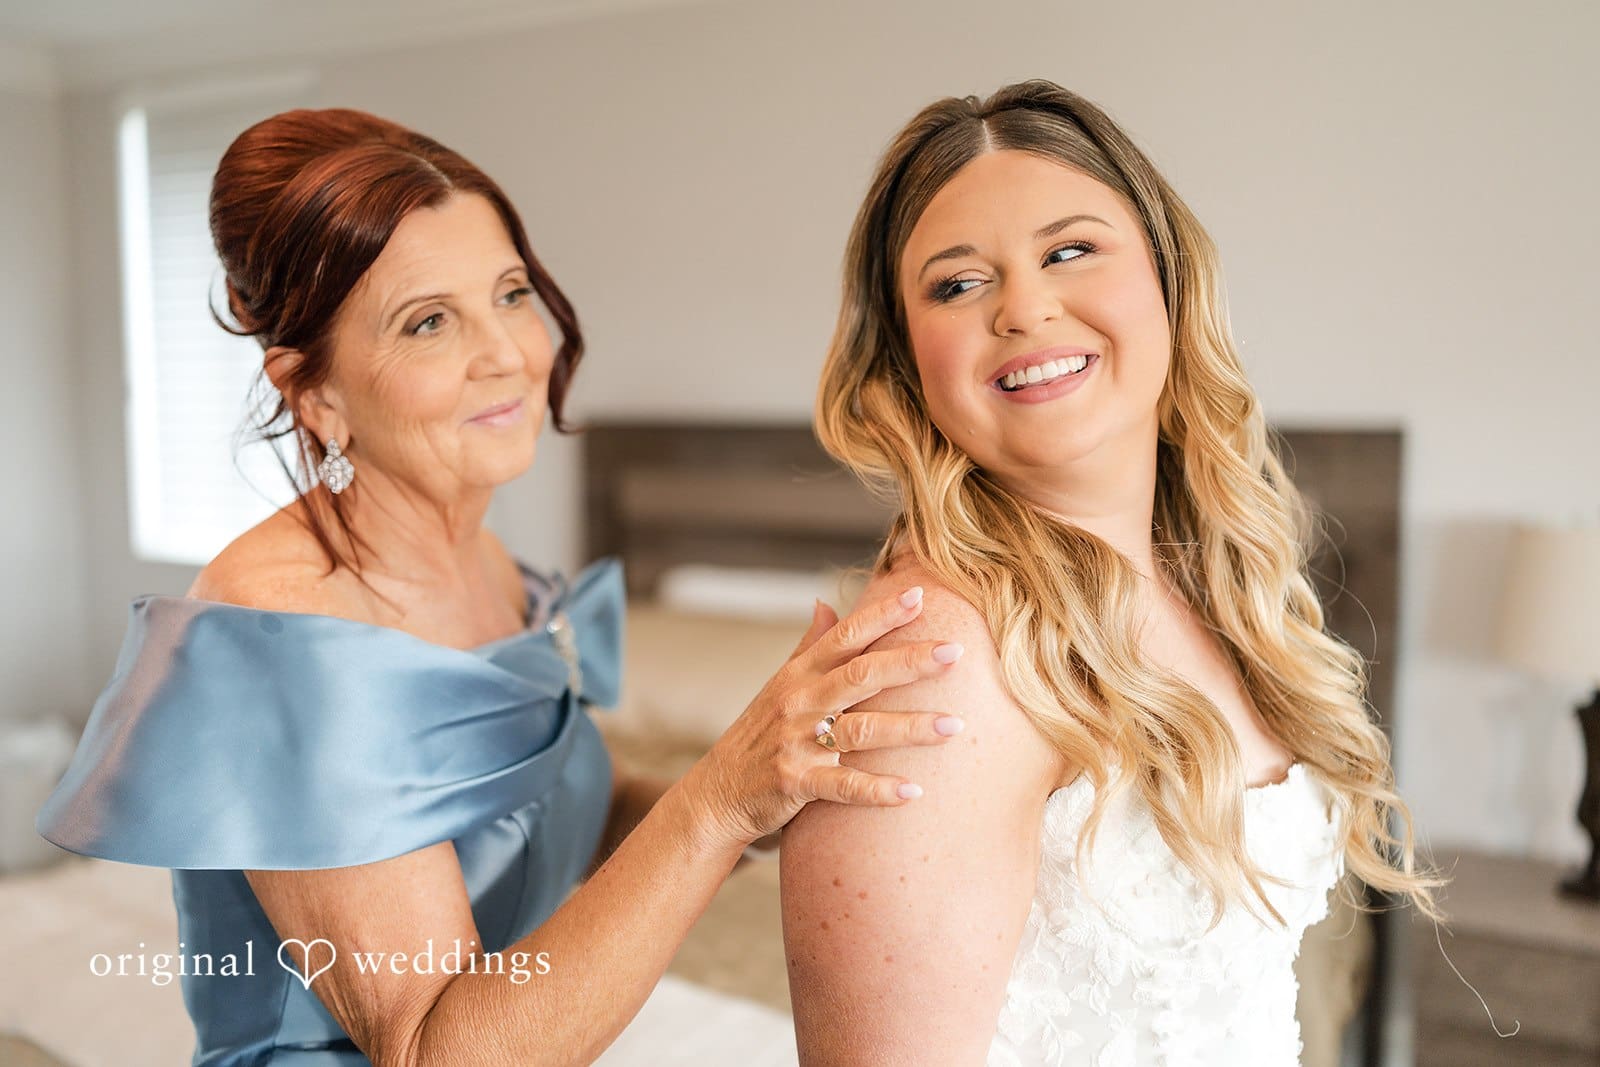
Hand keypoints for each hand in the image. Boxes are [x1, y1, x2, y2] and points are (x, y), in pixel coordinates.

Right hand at [687, 586, 966, 850]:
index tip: (920, 595)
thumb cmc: (759, 734)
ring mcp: (797, 742)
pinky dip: (878, 789)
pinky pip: (844, 785)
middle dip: (910, 662)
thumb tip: (825, 603)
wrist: (718, 792)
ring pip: (862, 730)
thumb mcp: (780, 685)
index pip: (846, 636)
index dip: (882, 615)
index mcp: (800, 673)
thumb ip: (808, 645)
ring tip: (955, 725)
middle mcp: (800, 702)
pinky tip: (913, 791)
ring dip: (910, 728)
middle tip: (956, 651)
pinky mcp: (796, 783)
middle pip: (861, 675)